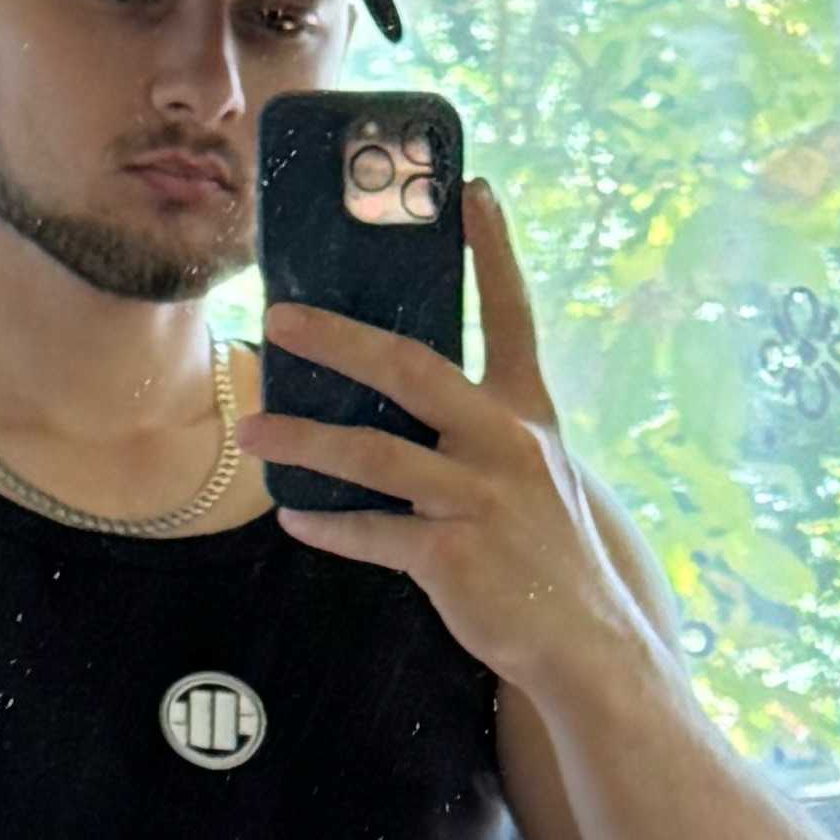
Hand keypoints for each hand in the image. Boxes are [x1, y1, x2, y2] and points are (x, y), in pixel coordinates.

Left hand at [237, 180, 652, 700]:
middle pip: (411, 369)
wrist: (588, 648)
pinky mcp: (454, 558)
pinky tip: (295, 515)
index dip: (494, 252)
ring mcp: (479, 501)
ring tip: (251, 429)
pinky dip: (329, 525)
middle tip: (281, 317)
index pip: (513, 318)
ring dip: (303, 439)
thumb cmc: (550, 565)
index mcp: (528, 418)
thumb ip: (481, 439)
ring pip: (374, 454)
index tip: (472, 190)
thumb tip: (400, 408)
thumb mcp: (535, 484)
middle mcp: (505, 447)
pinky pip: (374, 533)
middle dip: (339, 338)